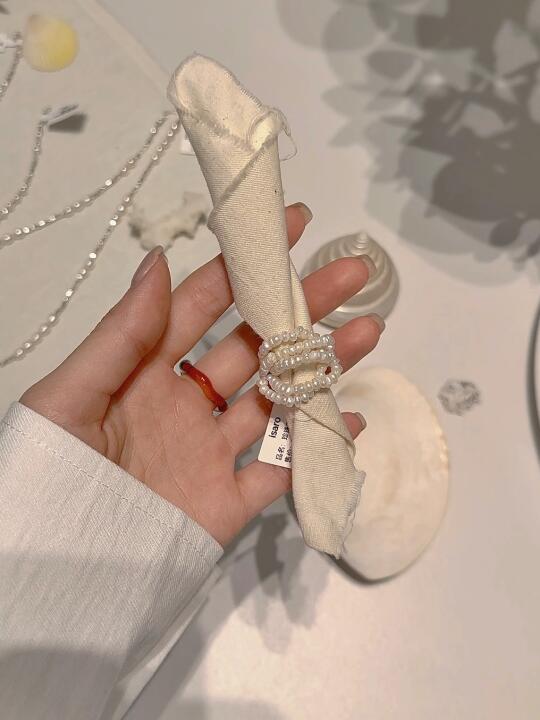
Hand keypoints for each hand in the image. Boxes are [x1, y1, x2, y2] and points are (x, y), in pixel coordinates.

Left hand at [21, 204, 382, 546]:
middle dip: (302, 306)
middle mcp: (185, 403)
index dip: (244, 263)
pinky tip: (349, 418)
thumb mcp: (72, 394)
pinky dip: (316, 448)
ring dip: (322, 366)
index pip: (203, 303)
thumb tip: (158, 261)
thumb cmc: (52, 472)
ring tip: (367, 331)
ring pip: (277, 400)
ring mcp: (209, 453)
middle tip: (350, 273)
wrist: (53, 566)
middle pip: (254, 345)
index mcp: (146, 370)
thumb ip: (121, 334)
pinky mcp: (226, 503)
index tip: (287, 225)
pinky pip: (279, 472)